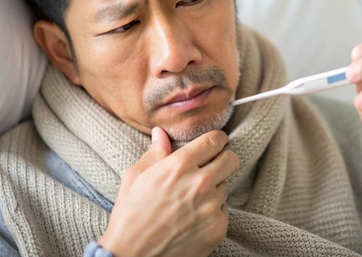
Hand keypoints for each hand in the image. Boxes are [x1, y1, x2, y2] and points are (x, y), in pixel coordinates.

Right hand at [99, 127, 239, 256]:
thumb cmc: (130, 216)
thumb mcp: (135, 177)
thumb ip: (154, 153)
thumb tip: (161, 133)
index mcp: (179, 166)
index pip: (215, 140)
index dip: (216, 139)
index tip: (213, 143)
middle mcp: (200, 183)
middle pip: (231, 159)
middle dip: (222, 159)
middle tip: (210, 166)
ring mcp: (211, 207)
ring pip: (226, 186)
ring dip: (214, 188)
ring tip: (192, 199)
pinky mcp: (218, 228)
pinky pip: (224, 210)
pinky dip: (213, 211)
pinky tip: (193, 217)